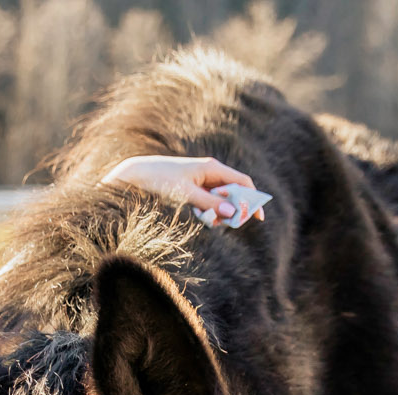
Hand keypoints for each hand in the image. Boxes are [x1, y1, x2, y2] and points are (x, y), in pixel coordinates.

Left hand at [102, 155, 264, 222]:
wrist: (138, 174)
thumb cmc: (161, 179)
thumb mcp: (185, 193)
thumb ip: (209, 203)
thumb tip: (231, 213)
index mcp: (213, 168)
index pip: (242, 182)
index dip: (253, 198)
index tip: (258, 217)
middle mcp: (211, 172)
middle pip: (234, 193)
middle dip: (233, 209)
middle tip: (223, 223)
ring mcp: (203, 180)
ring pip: (221, 200)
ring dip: (218, 213)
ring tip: (205, 219)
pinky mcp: (195, 188)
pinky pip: (209, 202)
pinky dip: (207, 211)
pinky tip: (197, 214)